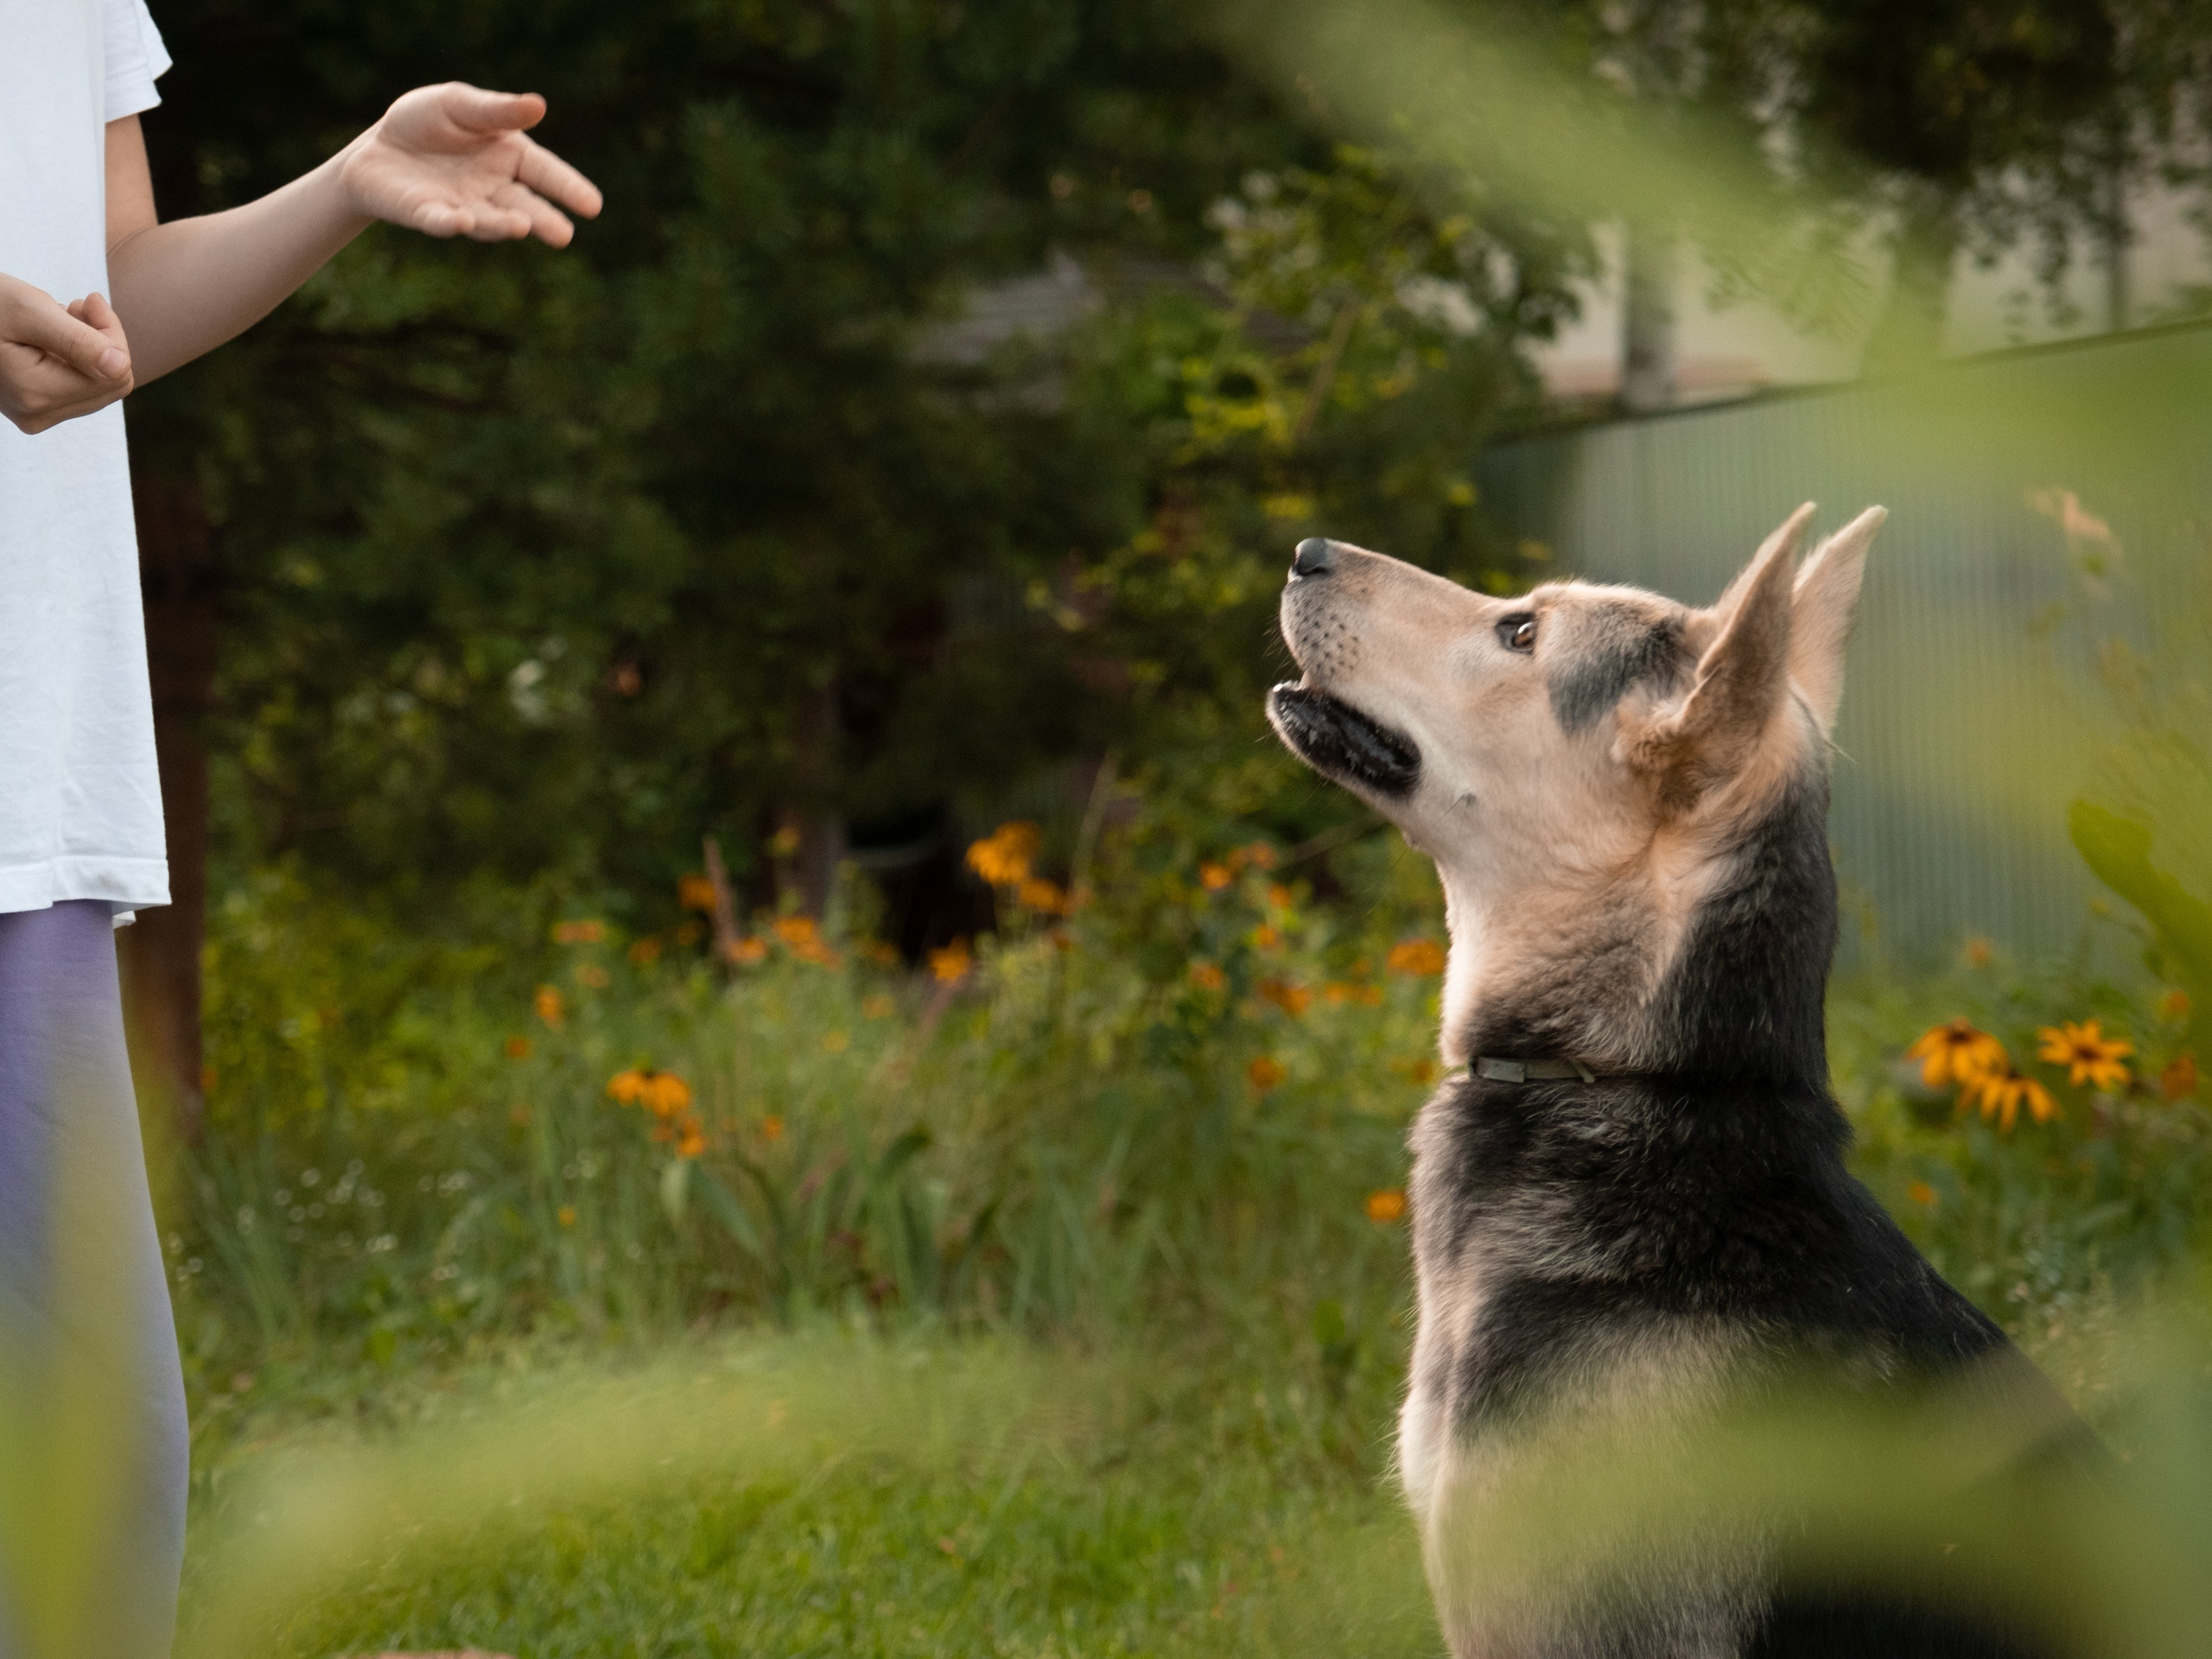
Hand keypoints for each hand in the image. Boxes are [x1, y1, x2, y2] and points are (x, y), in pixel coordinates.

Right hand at [0, 276, 133, 434]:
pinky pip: (79, 387)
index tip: (87, 300)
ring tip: (59, 318)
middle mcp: (38, 415)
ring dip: (88, 347)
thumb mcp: (28, 310)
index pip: (116, 374)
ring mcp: (36, 415)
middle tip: (75, 306)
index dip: (111, 333)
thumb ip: (77, 340)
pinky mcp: (36, 409)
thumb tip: (119, 366)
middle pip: (110, 383)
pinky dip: (75, 358)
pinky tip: (52, 336)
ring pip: (98, 385)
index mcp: (37, 394)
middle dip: (102, 341)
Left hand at [337, 83, 603, 246]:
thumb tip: (539, 105)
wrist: (376, 148)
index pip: (545, 172)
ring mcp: (463, 207)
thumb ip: (496, 111)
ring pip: (488, 219)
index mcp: (509, 157)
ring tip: (521, 227)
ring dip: (503, 225)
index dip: (568, 188)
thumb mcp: (458, 103)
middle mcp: (493, 189)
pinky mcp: (428, 216)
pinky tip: (460, 222)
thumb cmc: (425, 122)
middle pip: (524, 206)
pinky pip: (441, 221)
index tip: (593, 207)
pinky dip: (450, 224)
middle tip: (563, 236)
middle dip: (543, 220)